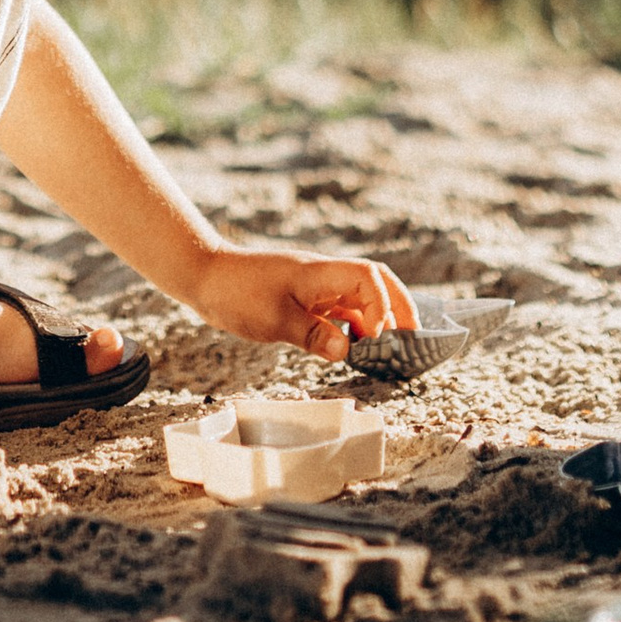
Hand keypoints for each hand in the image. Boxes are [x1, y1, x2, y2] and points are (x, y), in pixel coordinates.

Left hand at [185, 244, 417, 361]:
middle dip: (398, 304)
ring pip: (358, 294)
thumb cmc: (237, 293)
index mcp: (320, 272)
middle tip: (415, 334)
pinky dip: (354, 322)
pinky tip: (355, 343)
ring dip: (378, 315)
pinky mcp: (304, 295)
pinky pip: (339, 305)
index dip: (383, 304)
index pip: (369, 277)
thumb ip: (313, 335)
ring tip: (393, 344)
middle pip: (375, 280)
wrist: (205, 275)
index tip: (378, 337)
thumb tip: (349, 349)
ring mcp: (314, 284)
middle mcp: (323, 274)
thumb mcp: (274, 320)